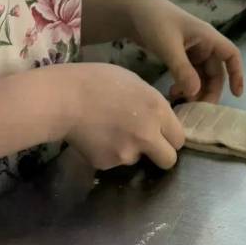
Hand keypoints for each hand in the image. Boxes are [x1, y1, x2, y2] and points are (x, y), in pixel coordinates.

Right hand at [64, 62, 185, 170]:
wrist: (65, 98)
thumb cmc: (99, 81)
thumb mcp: (135, 83)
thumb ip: (152, 105)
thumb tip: (158, 120)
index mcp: (158, 110)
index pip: (180, 138)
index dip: (171, 137)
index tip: (163, 135)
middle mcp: (148, 135)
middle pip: (169, 160)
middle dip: (161, 155)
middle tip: (147, 144)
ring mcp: (128, 152)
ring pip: (138, 159)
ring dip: (130, 149)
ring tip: (110, 129)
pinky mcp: (108, 164)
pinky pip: (115, 161)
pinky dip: (109, 152)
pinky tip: (97, 136)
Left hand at [120, 0, 244, 103]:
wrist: (132, 10)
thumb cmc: (154, 21)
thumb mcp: (168, 45)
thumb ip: (182, 69)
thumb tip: (196, 93)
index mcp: (207, 37)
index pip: (231, 55)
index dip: (237, 74)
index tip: (236, 95)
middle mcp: (203, 45)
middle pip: (215, 72)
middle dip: (209, 91)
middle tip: (197, 110)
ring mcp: (191, 51)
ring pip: (201, 76)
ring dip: (195, 91)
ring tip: (180, 103)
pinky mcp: (179, 56)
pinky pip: (188, 75)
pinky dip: (184, 86)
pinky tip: (172, 94)